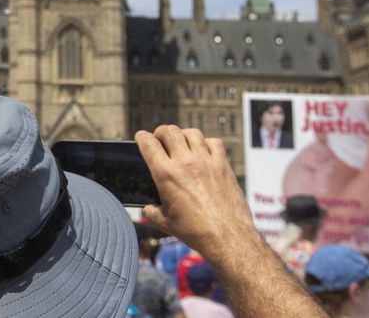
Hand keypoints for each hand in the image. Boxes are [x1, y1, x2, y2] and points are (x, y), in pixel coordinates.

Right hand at [136, 126, 256, 260]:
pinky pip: (214, 142)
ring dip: (183, 135)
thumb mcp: (166, 223)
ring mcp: (206, 162)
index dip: (142, 137)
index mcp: (166, 174)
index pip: (149, 144)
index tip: (141, 137)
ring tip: (182, 142)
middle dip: (161, 132)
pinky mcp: (223, 165)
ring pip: (192, 133)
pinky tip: (204, 151)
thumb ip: (153, 213)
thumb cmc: (196, 232)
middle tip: (160, 138)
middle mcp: (185, 163)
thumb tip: (148, 210)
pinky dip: (207, 143)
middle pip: (170, 131)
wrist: (227, 237)